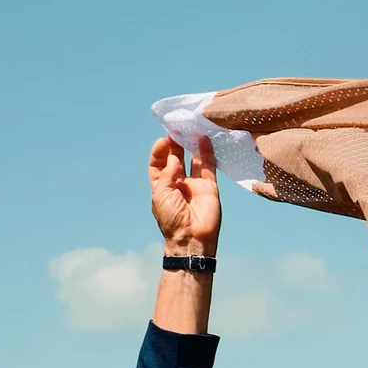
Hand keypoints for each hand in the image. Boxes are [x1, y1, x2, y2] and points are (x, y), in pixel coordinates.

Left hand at [150, 134, 221, 253]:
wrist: (191, 238)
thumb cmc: (171, 219)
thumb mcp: (161, 193)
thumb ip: (167, 173)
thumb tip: (174, 156)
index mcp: (162, 186)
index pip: (158, 164)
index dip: (159, 151)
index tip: (163, 140)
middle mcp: (178, 183)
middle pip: (176, 158)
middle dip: (175, 144)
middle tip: (177, 130)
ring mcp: (194, 184)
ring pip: (193, 160)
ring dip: (191, 145)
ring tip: (191, 130)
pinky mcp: (209, 186)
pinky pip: (208, 166)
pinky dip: (207, 153)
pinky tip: (204, 140)